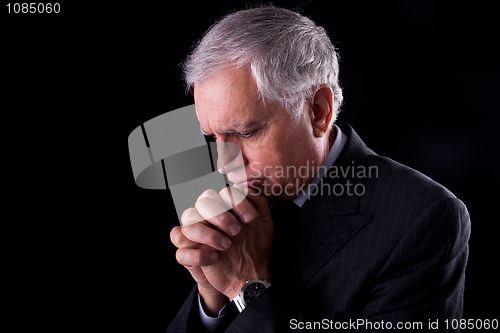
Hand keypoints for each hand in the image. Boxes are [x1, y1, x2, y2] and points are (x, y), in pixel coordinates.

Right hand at [170, 186, 273, 312]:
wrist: (247, 278)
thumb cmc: (254, 249)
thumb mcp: (264, 225)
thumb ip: (259, 204)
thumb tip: (248, 189)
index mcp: (224, 208)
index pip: (222, 193)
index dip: (236, 203)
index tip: (249, 219)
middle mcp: (208, 218)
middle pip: (203, 202)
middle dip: (220, 215)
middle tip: (236, 231)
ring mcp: (196, 235)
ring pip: (188, 219)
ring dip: (208, 233)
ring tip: (226, 246)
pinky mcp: (189, 254)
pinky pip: (180, 249)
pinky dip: (197, 254)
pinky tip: (214, 258)